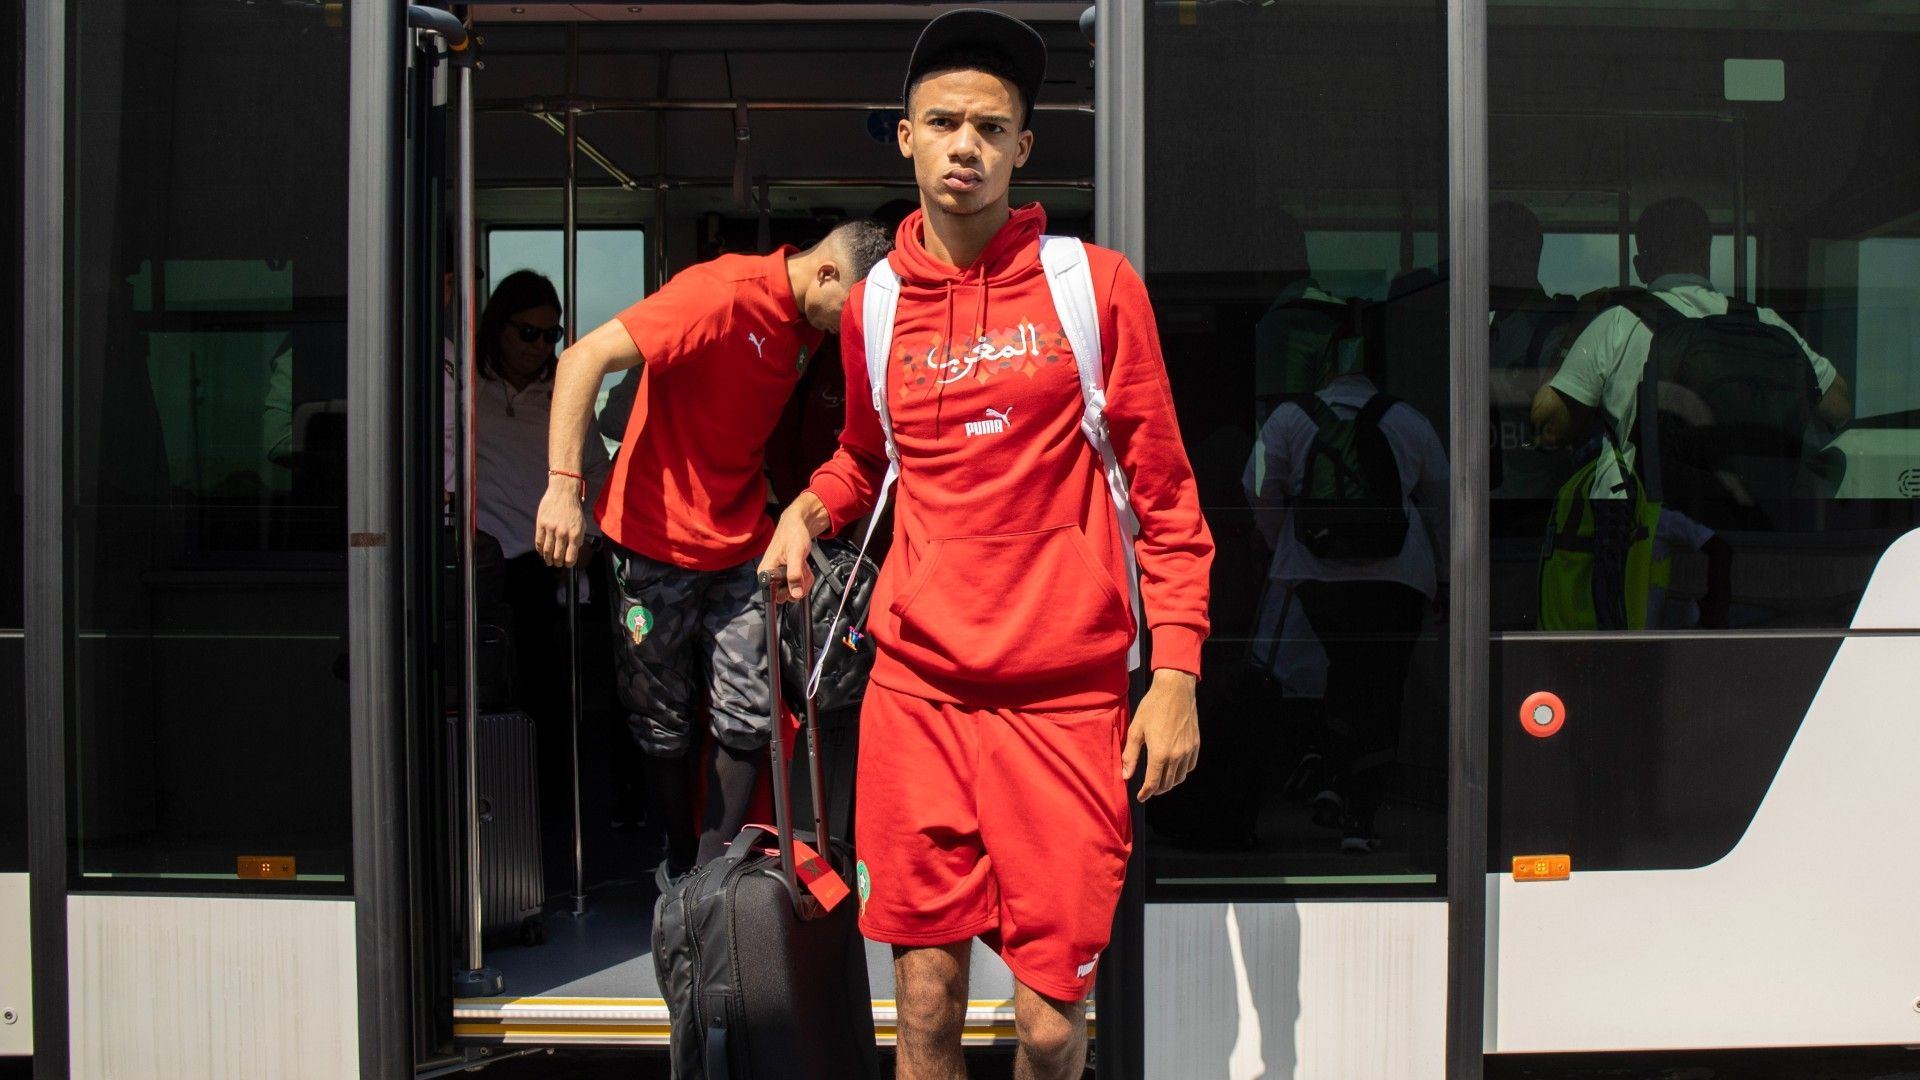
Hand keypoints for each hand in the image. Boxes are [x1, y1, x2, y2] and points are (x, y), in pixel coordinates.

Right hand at [533, 475, 587, 567]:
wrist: (563, 492)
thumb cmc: (574, 508)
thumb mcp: (582, 524)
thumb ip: (578, 538)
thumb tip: (574, 551)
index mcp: (575, 534)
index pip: (571, 556)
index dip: (568, 564)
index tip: (567, 565)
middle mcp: (563, 533)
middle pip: (557, 555)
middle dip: (557, 562)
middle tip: (556, 564)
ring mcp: (551, 529)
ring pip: (547, 550)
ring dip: (547, 559)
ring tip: (548, 562)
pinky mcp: (541, 524)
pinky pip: (539, 541)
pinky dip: (539, 549)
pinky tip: (541, 552)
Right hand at [758, 493, 829, 601]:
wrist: (798, 525)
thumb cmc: (793, 534)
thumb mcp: (796, 554)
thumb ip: (795, 574)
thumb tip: (795, 595)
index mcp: (765, 572)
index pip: (775, 596)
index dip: (789, 591)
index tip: (798, 579)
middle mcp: (769, 577)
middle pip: (786, 596)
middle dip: (800, 584)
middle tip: (803, 568)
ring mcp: (778, 577)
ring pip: (794, 591)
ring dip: (804, 579)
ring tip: (803, 564)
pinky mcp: (786, 576)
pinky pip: (798, 585)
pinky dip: (804, 577)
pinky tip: (803, 566)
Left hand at [1123, 669, 1199, 801]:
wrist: (1175, 690)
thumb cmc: (1152, 707)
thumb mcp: (1136, 730)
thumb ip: (1130, 755)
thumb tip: (1126, 775)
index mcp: (1159, 753)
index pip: (1153, 783)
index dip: (1145, 793)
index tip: (1140, 797)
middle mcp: (1176, 755)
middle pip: (1167, 783)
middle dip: (1156, 789)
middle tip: (1148, 789)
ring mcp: (1188, 750)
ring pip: (1180, 777)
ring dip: (1169, 783)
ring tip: (1160, 780)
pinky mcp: (1195, 744)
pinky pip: (1190, 766)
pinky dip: (1182, 772)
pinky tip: (1174, 768)